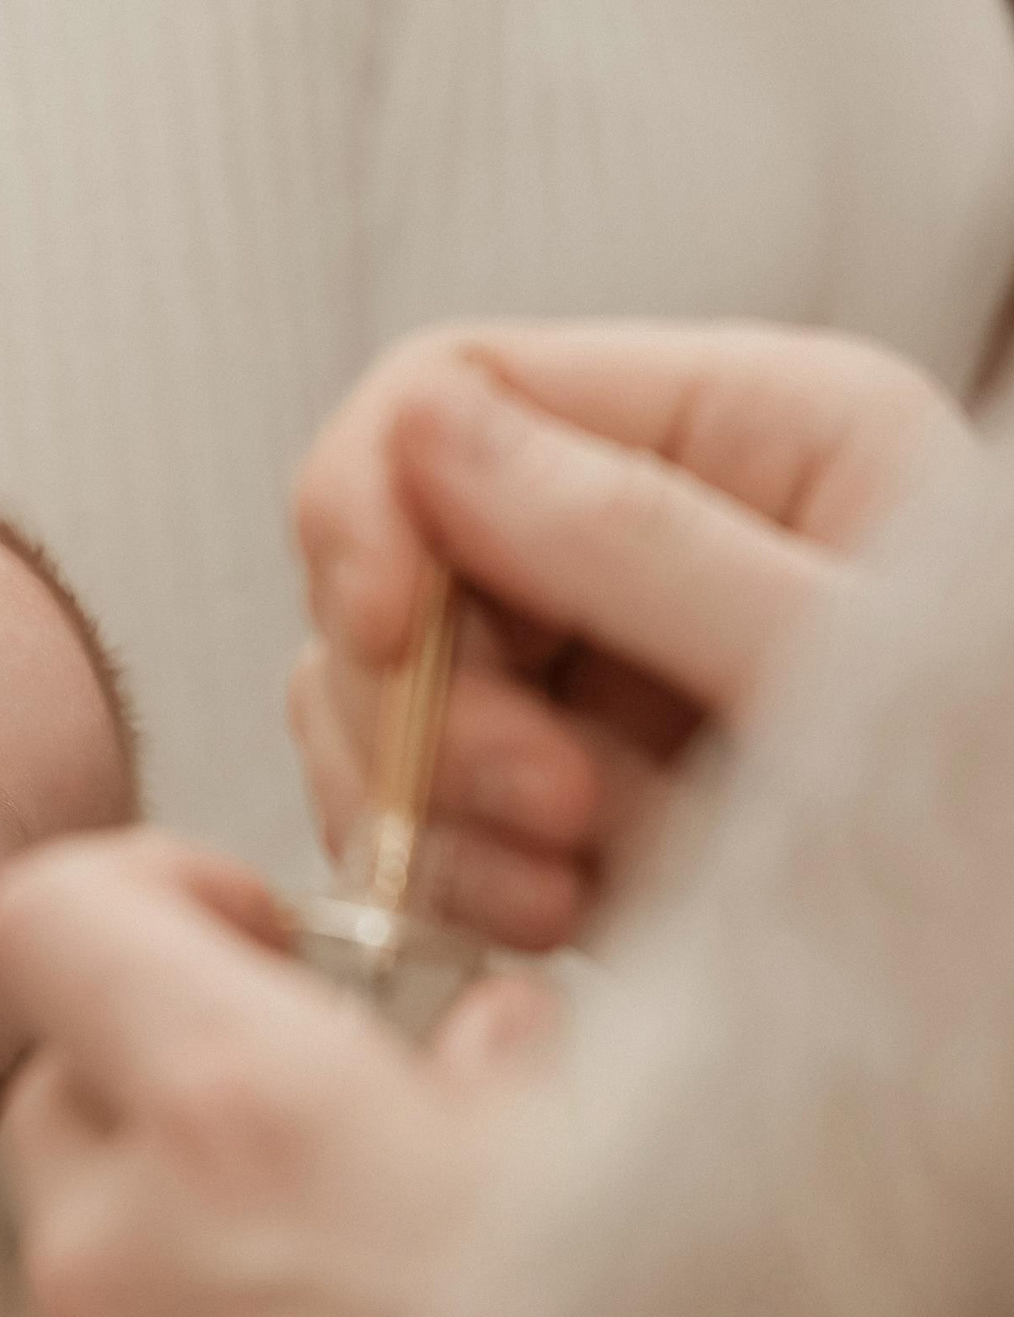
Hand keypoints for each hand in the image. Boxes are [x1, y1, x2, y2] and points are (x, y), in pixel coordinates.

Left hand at [0, 829, 551, 1316]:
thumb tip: (481, 1039)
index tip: (253, 932)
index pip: (58, 911)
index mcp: (242, 1114)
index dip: (149, 889)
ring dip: (168, 1209)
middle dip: (172, 1067)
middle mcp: (119, 1234)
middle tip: (316, 1116)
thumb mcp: (615, 1192)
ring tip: (331, 1274)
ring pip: (72, 1219)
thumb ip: (515, 1076)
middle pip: (62, 1070)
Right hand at [288, 320, 973, 948]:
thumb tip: (421, 434)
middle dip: (426, 697)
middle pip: (390, 560)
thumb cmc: (1004, 797)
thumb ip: (631, 536)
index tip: (376, 630)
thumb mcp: (840, 650)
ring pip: (374, 694)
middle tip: (549, 811)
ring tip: (565, 890)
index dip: (370, 504)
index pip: (448, 393)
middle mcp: (638, 534)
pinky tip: (551, 919)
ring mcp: (591, 670)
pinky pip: (409, 805)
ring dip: (433, 800)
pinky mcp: (557, 795)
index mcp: (735, 431)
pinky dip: (447, 868)